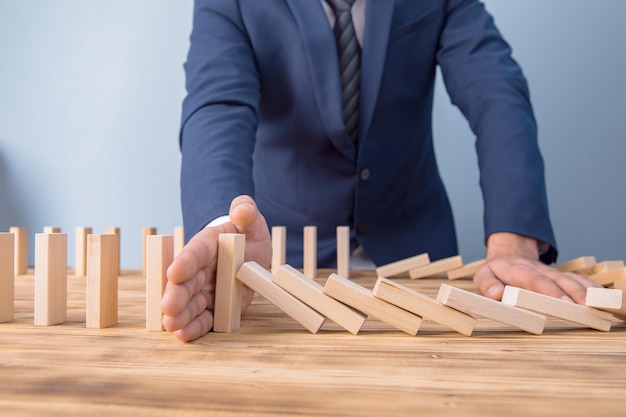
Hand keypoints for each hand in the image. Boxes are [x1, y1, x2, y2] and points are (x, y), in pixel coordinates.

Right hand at [161, 195, 271, 341]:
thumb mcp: (251, 220)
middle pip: (187, 282)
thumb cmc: (247, 234)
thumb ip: (246, 211)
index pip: (196, 253)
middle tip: (168, 307)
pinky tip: (184, 336)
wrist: (250, 253)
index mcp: (207, 245)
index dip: (185, 262)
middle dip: (177, 295)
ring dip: (181, 315)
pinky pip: (204, 318)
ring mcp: (206, 289)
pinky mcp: (215, 307)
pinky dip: (195, 328)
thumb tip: (241, 209)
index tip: (174, 273)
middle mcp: (201, 269)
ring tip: (172, 325)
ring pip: (191, 303)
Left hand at [473, 232, 600, 303]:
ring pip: (572, 280)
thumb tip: (495, 294)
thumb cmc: (497, 269)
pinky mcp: (561, 276)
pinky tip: (601, 297)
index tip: (562, 302)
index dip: (550, 291)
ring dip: (585, 292)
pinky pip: (579, 279)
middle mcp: (540, 271)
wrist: (510, 253)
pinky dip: (591, 287)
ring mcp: (552, 273)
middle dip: (572, 294)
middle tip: (584, 307)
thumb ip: (487, 284)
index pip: (536, 281)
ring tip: (596, 305)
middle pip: (559, 281)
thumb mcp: (484, 274)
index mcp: (521, 271)